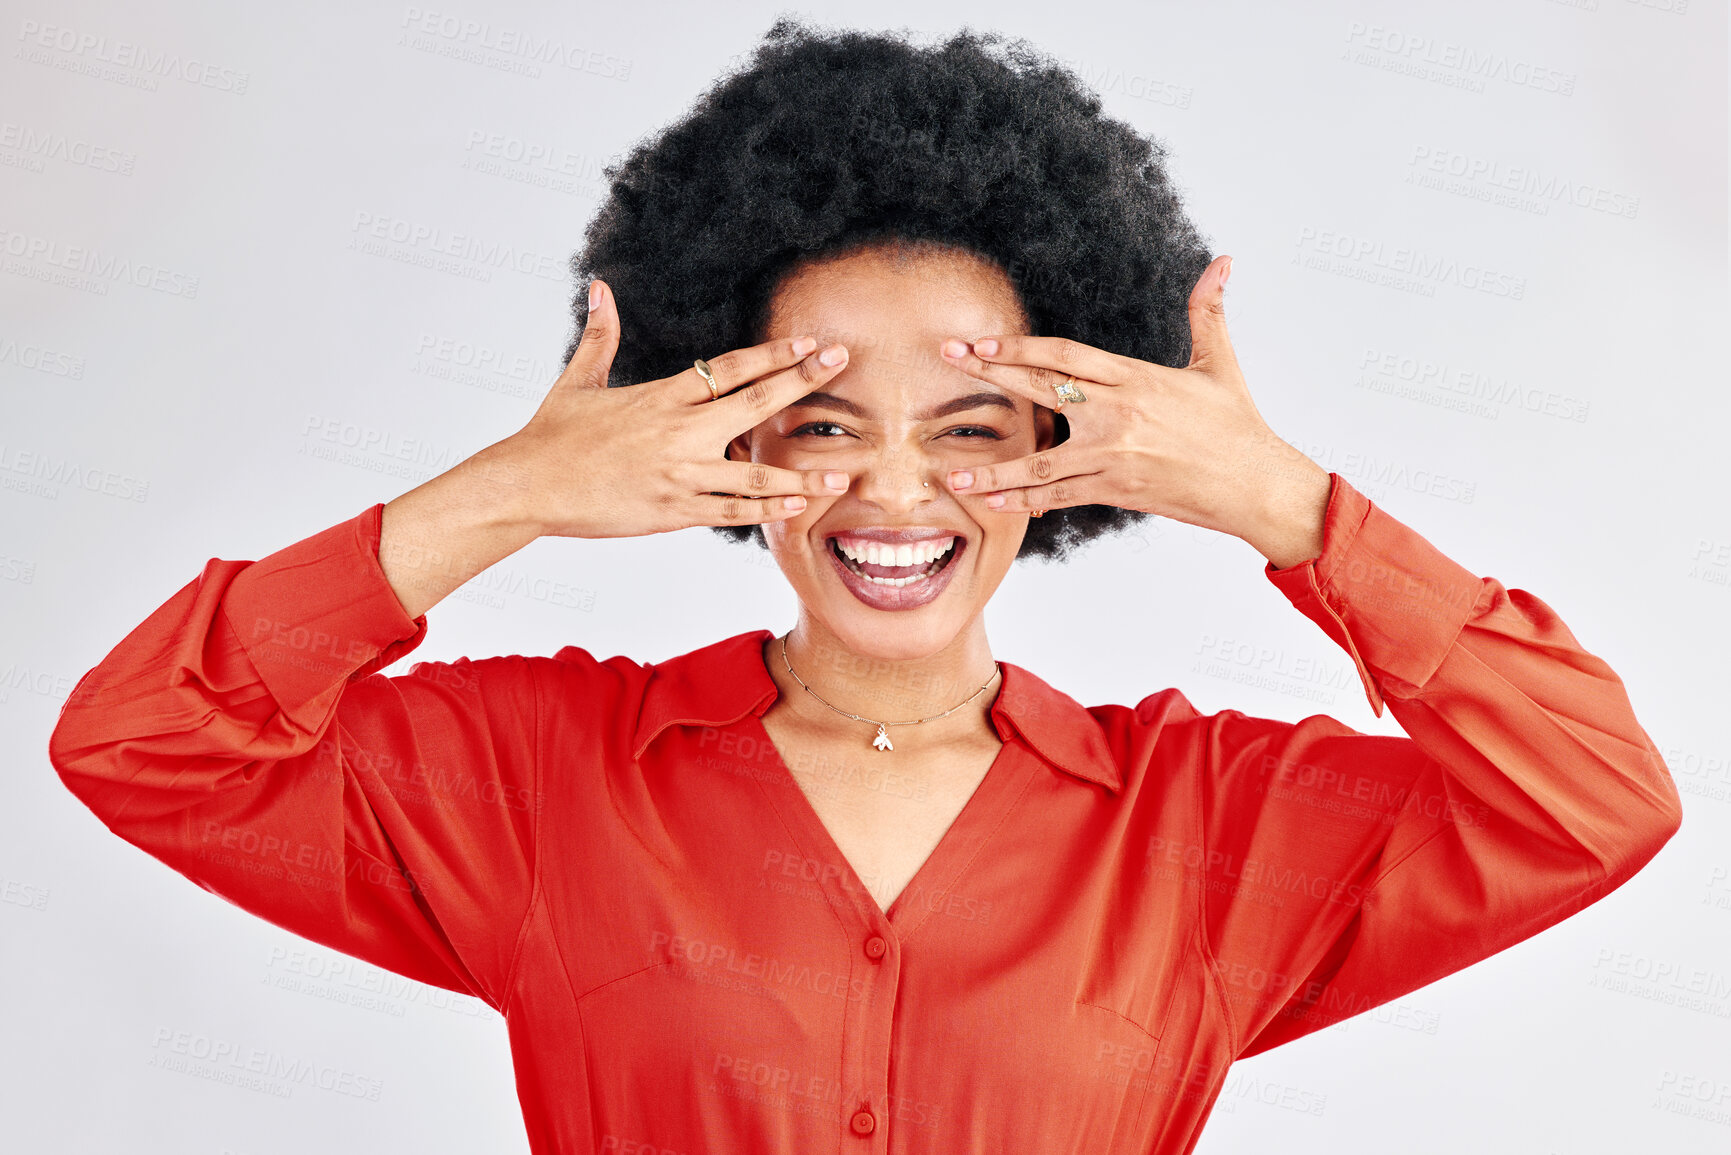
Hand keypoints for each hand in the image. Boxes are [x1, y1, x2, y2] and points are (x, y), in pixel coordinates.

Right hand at [496, 279, 853, 539]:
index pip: (731, 367)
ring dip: (803, 473)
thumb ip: (600, 335)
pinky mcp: (674, 512)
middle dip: (804, 382)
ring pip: (755, 473)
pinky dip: (767, 510)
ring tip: (844, 472)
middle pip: (755, 403)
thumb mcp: (577, 379)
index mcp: (662, 396)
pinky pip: (732, 512)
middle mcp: (678, 432)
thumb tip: (599, 288)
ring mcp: (680, 475)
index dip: (775, 352)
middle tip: (843, 364)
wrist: (527, 485)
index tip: (810, 340)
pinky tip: (798, 505)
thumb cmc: (551, 434)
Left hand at [937, 256, 1330, 567]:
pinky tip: (995, 502)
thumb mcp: (1219, 363)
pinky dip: (1026, 501)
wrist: (1255, 485)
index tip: (981, 341)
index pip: (1063, 355)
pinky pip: (1059, 496)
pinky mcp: (1115, 491)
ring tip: (954, 475)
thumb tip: (1223, 261)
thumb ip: (1207, 311)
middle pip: (1040, 388)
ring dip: (993, 468)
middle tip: (948, 356)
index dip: (1018, 346)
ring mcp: (1111, 456)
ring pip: (1039, 461)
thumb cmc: (1238, 426)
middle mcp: (1116, 414)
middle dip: (989, 372)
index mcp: (1135, 378)